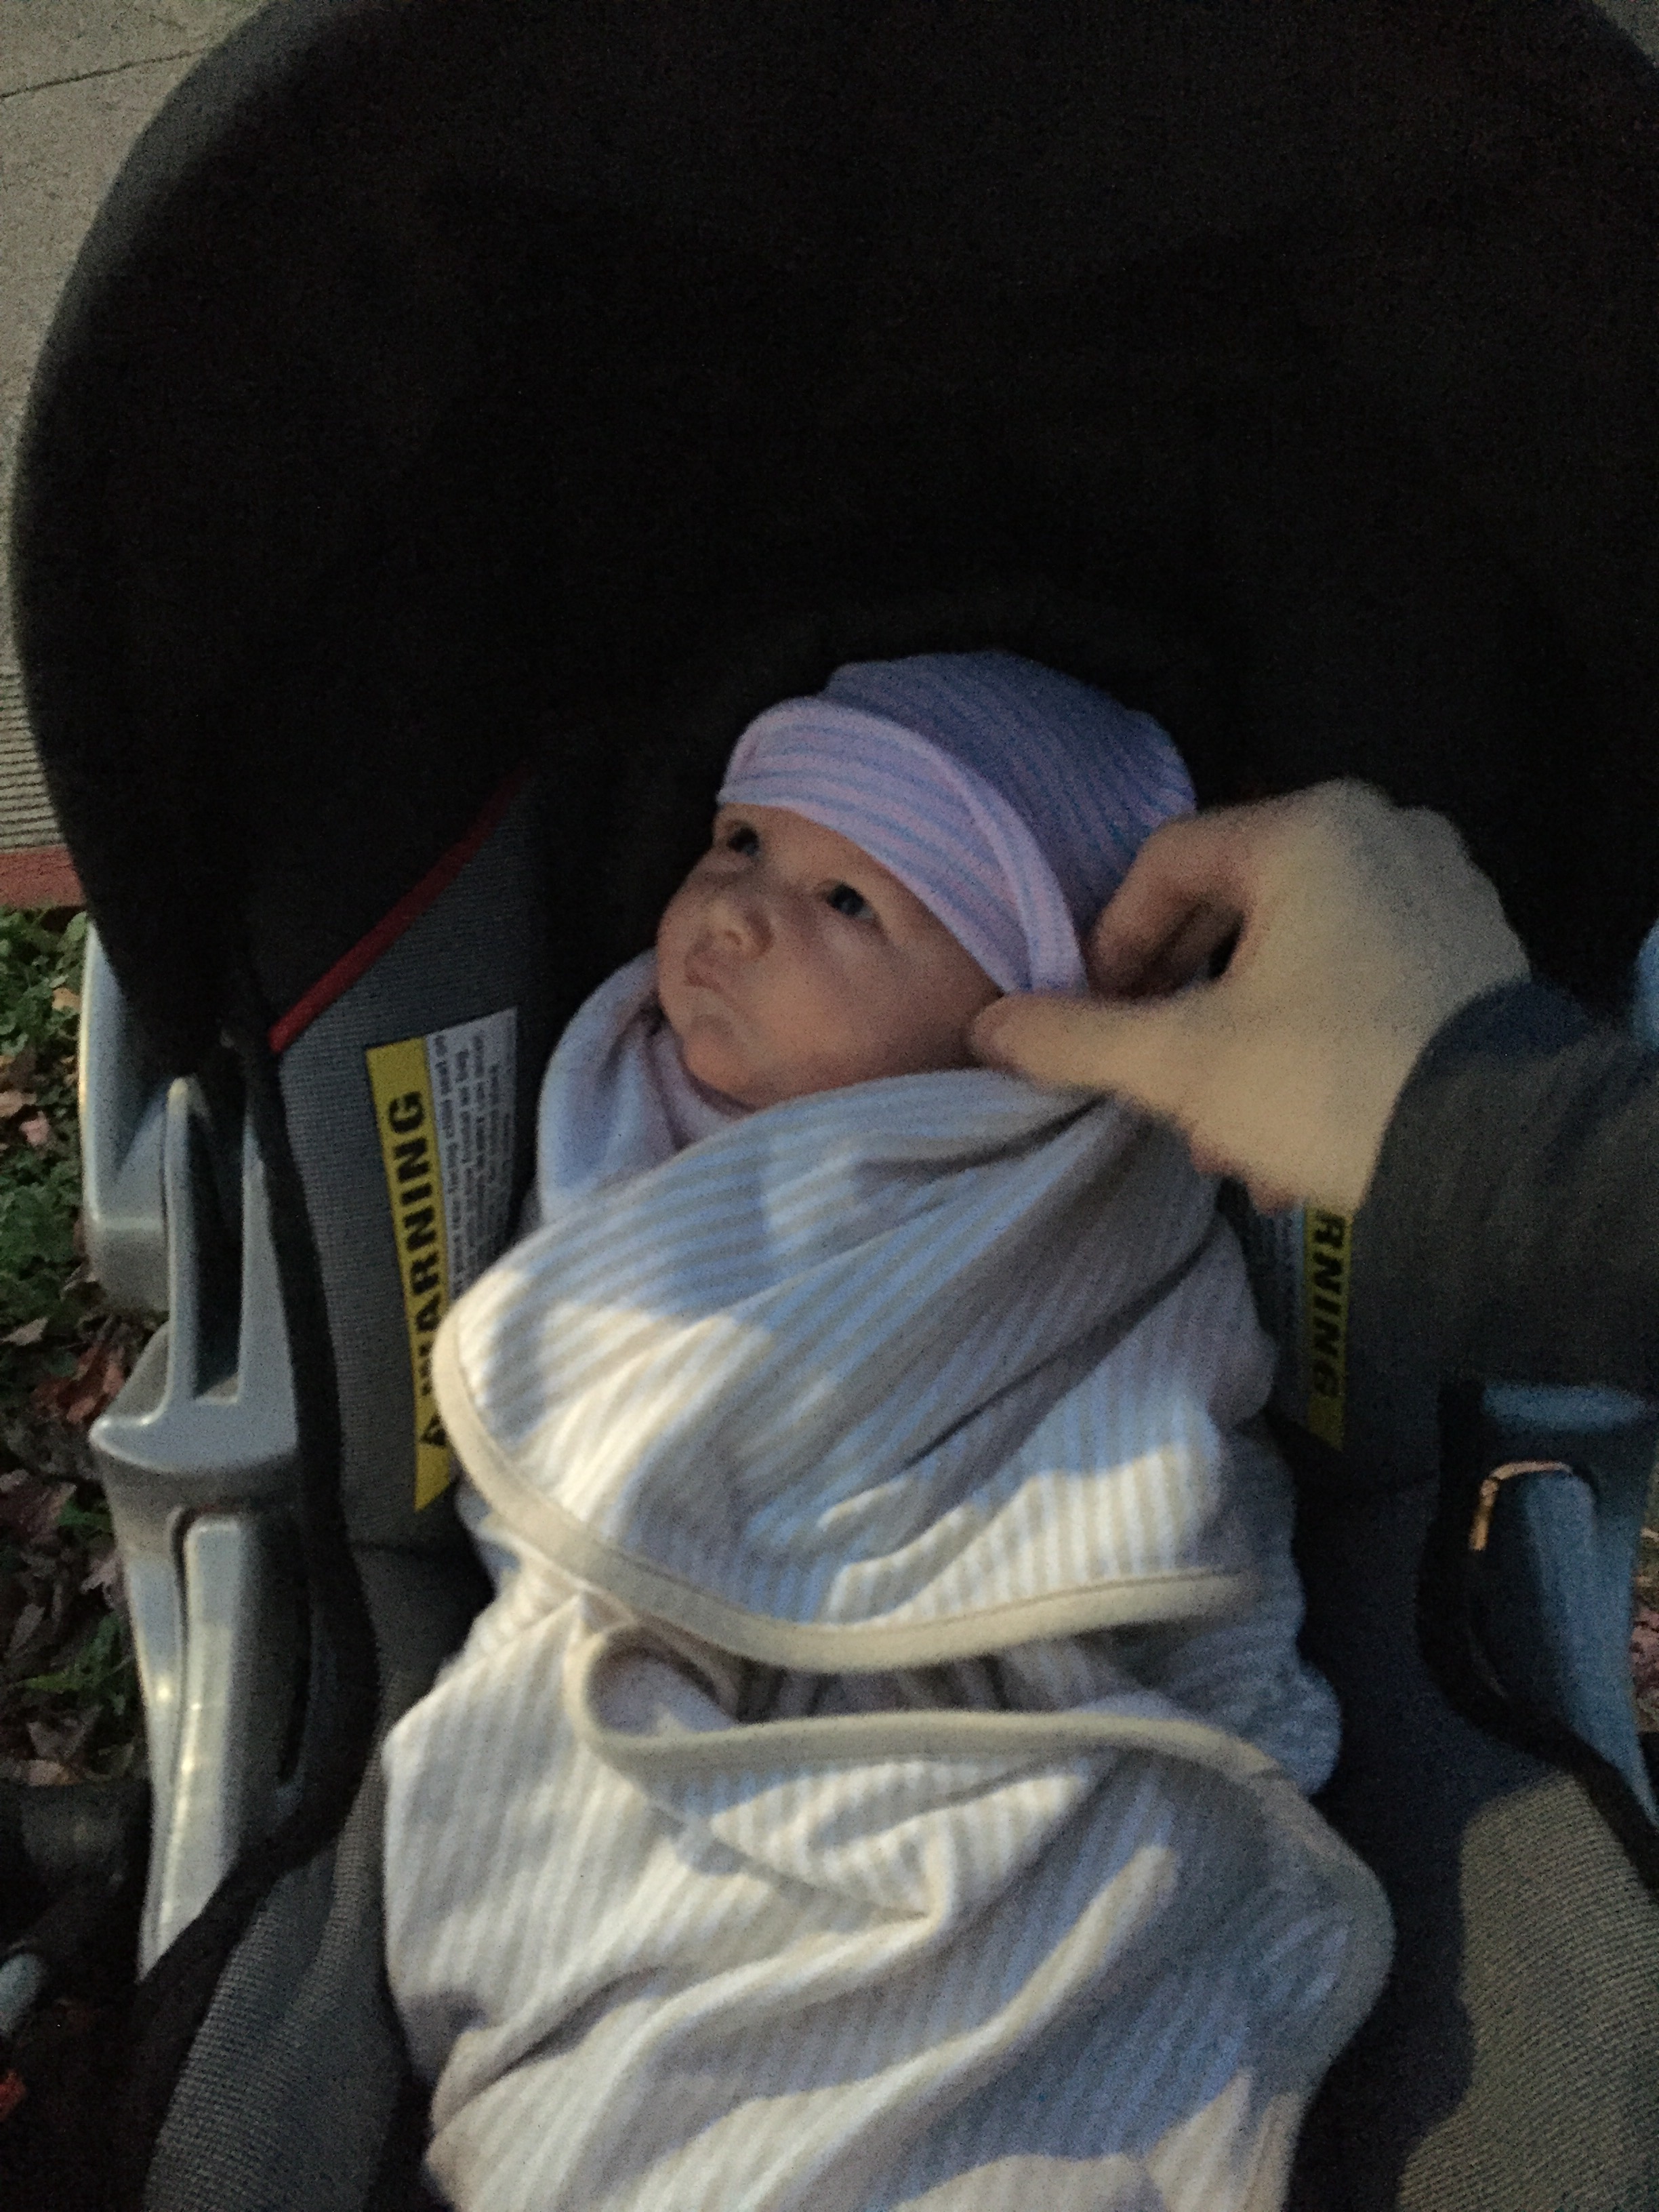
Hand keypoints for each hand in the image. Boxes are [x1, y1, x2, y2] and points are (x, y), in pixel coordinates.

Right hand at [969, 778, 1530, 1215]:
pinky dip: (1315, 1040)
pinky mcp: (1479, 953)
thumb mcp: (1183, 1063)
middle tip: (1153, 1079)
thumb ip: (1077, 1037)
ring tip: (1226, 1135)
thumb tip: (987, 1027)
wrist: (1500, 1157)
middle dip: (1182, 1006)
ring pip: (1300, 955)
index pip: (1167, 864)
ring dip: (1244, 1040)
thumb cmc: (1330, 1081)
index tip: (1094, 1016)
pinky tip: (1298, 1133)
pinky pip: (1365, 978)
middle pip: (1236, 910)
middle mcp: (1383, 833)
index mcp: (1308, 830)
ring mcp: (1442, 890)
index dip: (1111, 942)